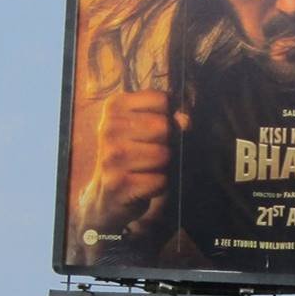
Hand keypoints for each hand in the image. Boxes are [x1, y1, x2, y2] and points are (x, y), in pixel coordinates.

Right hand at [78, 90, 178, 236]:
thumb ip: (169, 118)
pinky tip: (145, 184)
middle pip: (164, 127)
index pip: (162, 100)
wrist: (109, 195)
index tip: (158, 128)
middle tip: (153, 152)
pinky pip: (160, 180)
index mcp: (115, 106)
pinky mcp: (119, 183)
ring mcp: (111, 156)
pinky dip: (160, 185)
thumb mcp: (146, 128)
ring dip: (164, 166)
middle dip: (167, 143)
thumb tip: (186, 121)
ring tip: (148, 168)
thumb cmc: (133, 155)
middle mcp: (109, 128)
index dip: (169, 116)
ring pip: (163, 155)